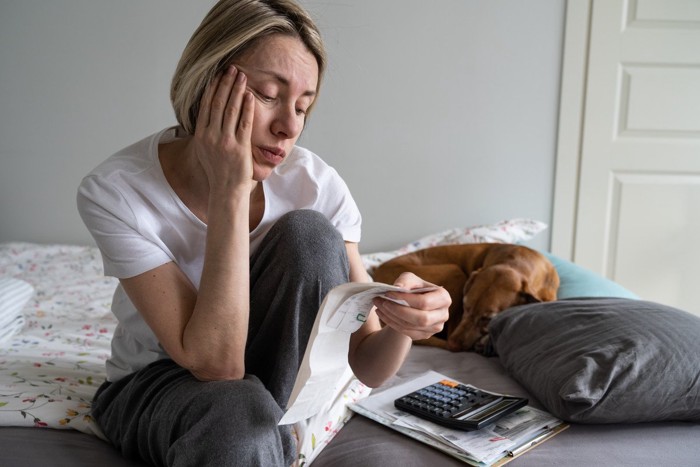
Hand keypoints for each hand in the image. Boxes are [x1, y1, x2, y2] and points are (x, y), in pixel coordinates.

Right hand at [193, 65, 255, 191]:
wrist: (226, 190)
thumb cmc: (218, 170)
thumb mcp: (204, 150)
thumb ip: (206, 132)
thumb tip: (207, 115)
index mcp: (201, 135)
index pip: (207, 105)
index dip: (213, 87)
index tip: (219, 74)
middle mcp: (211, 136)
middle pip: (218, 103)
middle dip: (226, 83)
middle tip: (232, 68)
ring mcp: (225, 141)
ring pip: (231, 109)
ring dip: (237, 90)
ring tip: (242, 76)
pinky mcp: (240, 147)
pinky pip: (244, 123)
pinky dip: (247, 107)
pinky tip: (250, 95)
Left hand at [372, 272, 450, 340]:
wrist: (414, 302)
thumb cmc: (414, 287)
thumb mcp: (410, 279)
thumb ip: (405, 280)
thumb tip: (398, 288)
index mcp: (444, 298)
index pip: (424, 302)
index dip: (405, 299)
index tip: (388, 293)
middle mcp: (443, 315)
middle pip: (421, 318)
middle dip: (398, 310)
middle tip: (382, 302)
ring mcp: (435, 327)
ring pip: (411, 326)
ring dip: (391, 316)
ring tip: (379, 306)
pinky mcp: (425, 335)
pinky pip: (407, 332)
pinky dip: (392, 323)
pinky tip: (382, 314)